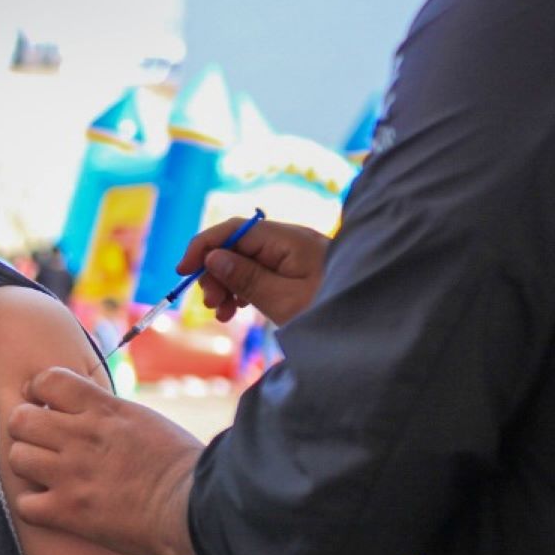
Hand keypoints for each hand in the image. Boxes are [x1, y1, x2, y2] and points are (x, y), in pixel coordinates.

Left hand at [5, 367, 208, 554]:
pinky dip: (33, 508)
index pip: (47, 379)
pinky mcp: (69, 511)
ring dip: (27, 466)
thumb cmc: (184, 467)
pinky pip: (24, 505)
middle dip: (26, 429)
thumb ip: (110, 414)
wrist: (195, 510)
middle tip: (40, 443)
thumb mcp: (144, 421)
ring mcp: (71, 474)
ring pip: (16, 457)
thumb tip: (90, 410)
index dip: (37, 390)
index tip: (42, 404)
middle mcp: (81, 436)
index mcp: (103, 409)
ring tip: (44, 475)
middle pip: (20, 418)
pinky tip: (51, 508)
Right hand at [176, 216, 328, 327]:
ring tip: (223, 313)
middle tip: (211, 304)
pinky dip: (242, 289)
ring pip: (243, 260)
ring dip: (226, 283)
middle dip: (215, 271)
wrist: (372, 325)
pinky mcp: (294, 272)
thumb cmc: (331, 312)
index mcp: (288, 240)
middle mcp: (288, 241)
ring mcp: (292, 256)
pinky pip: (258, 273)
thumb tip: (213, 257)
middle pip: (236, 245)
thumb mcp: (284, 300)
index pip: (234, 229)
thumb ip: (247, 277)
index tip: (183, 271)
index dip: (203, 246)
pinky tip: (236, 310)